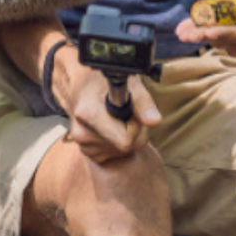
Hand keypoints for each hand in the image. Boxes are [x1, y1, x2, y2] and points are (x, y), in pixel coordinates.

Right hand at [52, 46, 160, 163]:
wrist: (85, 82)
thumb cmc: (107, 80)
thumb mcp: (129, 84)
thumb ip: (143, 102)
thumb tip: (154, 120)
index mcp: (89, 114)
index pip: (125, 141)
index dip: (136, 127)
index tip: (132, 112)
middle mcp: (81, 132)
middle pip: (124, 148)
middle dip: (133, 133)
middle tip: (127, 114)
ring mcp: (81, 143)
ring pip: (119, 152)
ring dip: (124, 137)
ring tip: (115, 118)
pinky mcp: (84, 149)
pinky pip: (110, 155)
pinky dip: (115, 143)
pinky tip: (110, 127)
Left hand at [174, 0, 235, 58]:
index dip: (226, 34)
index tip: (211, 32)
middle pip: (221, 39)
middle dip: (205, 36)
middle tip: (189, 36)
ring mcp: (230, 36)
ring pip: (210, 34)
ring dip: (195, 33)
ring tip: (181, 32)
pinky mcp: (222, 28)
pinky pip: (206, 27)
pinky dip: (193, 26)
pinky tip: (180, 28)